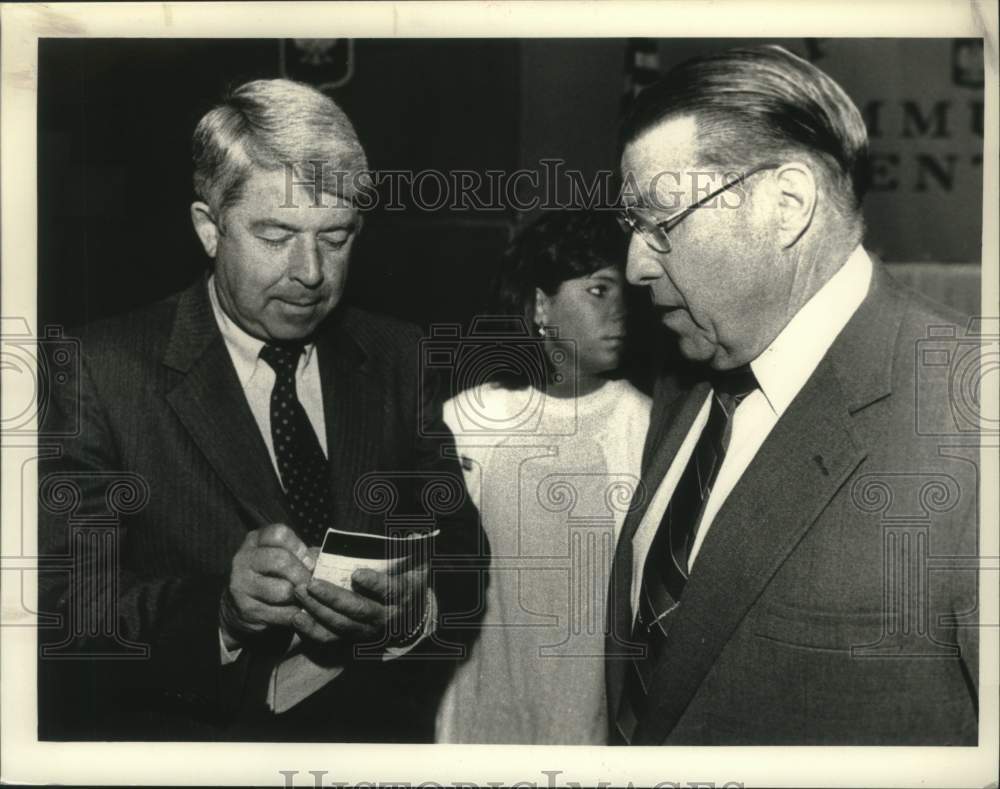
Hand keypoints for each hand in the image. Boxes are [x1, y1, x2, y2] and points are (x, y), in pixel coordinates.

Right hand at [219, 523, 314, 648]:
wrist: (242, 607)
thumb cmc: (273, 577)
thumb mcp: (285, 558)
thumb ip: (304, 555)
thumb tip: (326, 557)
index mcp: (256, 540)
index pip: (279, 534)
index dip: (299, 548)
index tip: (309, 562)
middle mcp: (244, 559)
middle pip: (281, 560)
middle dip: (303, 574)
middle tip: (311, 584)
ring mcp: (241, 584)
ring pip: (283, 590)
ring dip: (300, 597)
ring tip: (303, 598)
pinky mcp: (247, 609)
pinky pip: (282, 613)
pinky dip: (295, 615)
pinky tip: (297, 612)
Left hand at [291, 558, 428, 647]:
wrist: (410, 617)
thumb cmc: (408, 579)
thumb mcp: (417, 563)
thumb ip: (414, 547)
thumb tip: (414, 532)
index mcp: (402, 594)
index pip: (390, 590)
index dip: (374, 583)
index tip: (357, 574)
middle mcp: (385, 616)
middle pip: (359, 609)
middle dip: (334, 598)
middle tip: (311, 583)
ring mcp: (367, 629)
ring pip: (341, 624)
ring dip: (318, 610)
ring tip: (299, 593)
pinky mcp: (351, 638)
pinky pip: (330, 638)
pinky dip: (312, 630)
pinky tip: (296, 618)